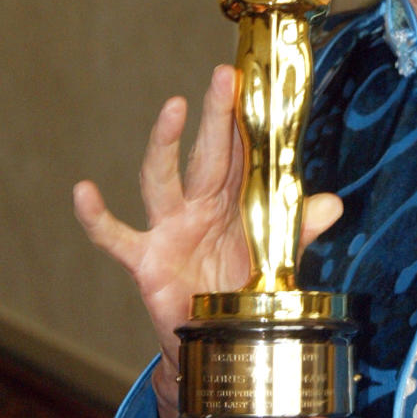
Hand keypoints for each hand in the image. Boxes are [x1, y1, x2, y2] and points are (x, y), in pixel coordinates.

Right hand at [73, 65, 342, 416]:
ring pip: (161, 178)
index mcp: (230, 202)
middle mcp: (197, 207)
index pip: (239, 152)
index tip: (253, 80)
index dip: (245, 118)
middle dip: (216, 115)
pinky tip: (83, 191)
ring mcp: (169, 229)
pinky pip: (116, 235)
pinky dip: (97, 217)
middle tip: (225, 76)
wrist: (218, 341)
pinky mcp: (146, 259)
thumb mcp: (276, 257)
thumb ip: (299, 229)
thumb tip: (333, 204)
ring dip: (167, 143)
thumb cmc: (240, 288)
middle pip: (206, 153)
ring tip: (174, 107)